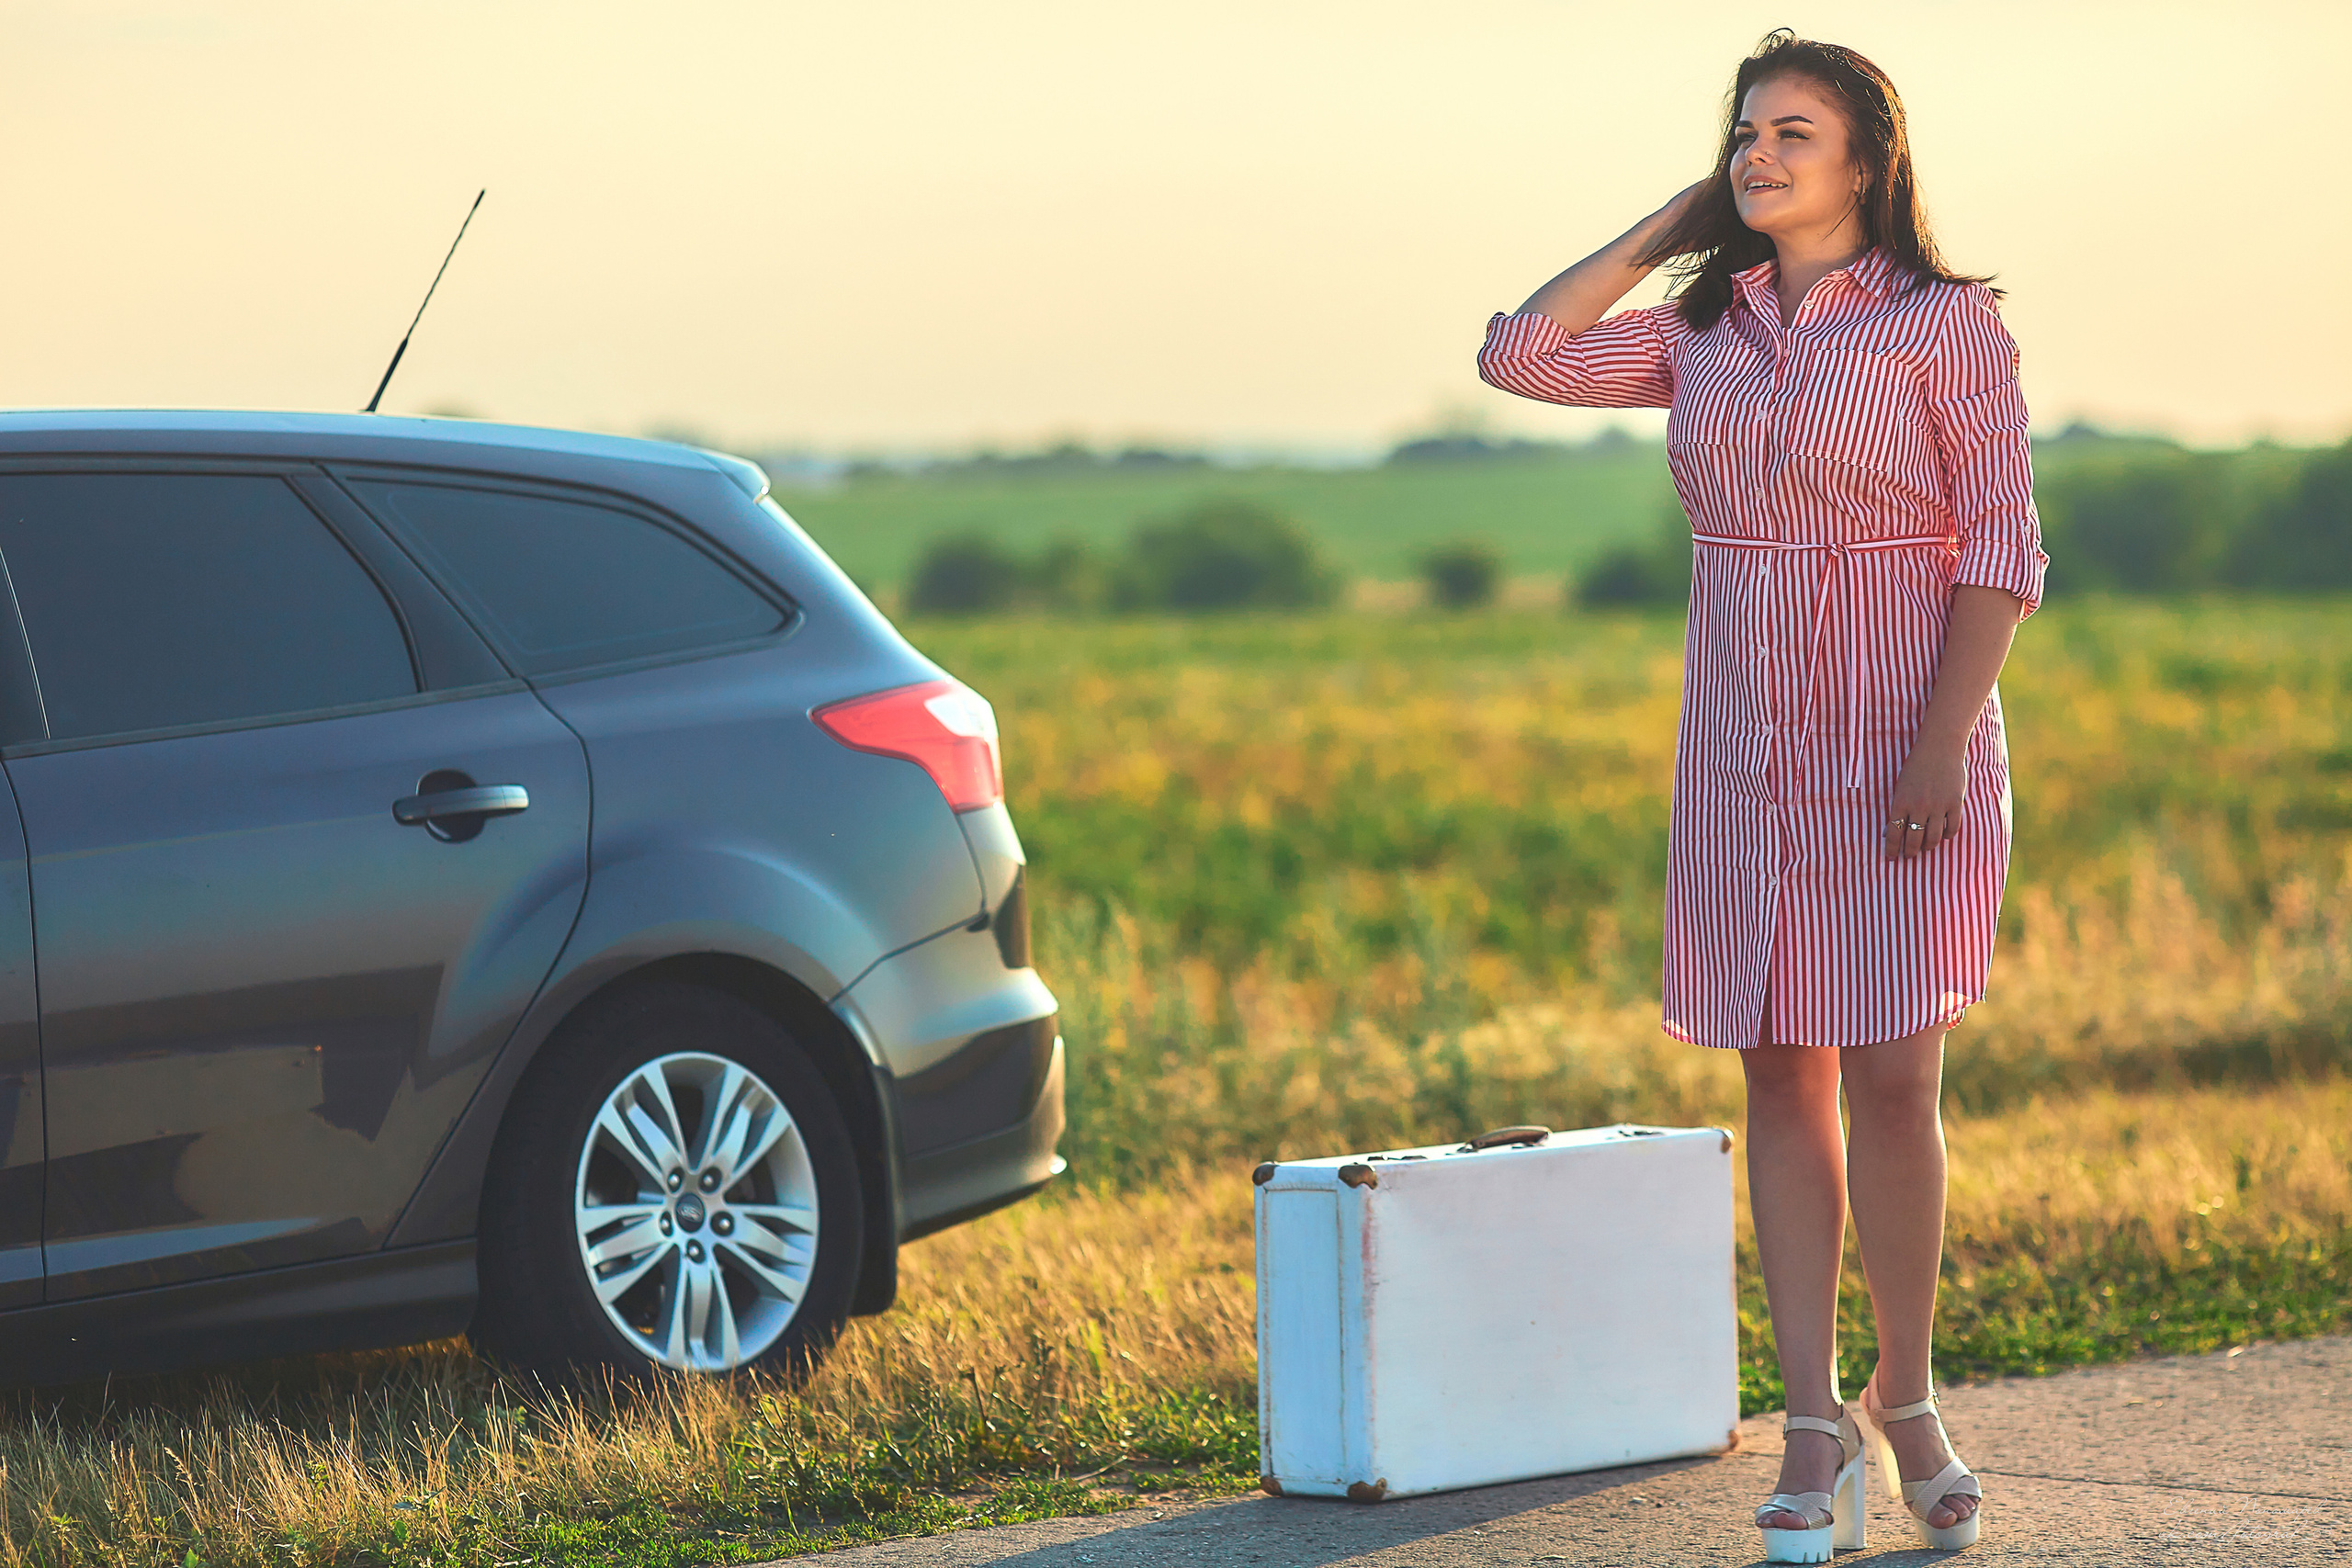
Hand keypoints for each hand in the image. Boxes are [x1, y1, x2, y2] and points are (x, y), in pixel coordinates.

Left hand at [1885, 739, 1965, 860]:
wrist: (1940, 747)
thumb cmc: (1917, 765)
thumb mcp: (1901, 785)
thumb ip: (1899, 807)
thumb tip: (1892, 830)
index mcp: (1901, 802)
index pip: (1893, 833)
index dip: (1892, 848)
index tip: (1891, 857)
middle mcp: (1918, 807)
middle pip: (1913, 839)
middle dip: (1910, 851)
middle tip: (1909, 856)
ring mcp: (1938, 806)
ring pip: (1933, 837)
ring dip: (1928, 846)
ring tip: (1925, 848)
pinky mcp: (1954, 803)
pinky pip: (1952, 828)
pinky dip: (1947, 835)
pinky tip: (1944, 836)